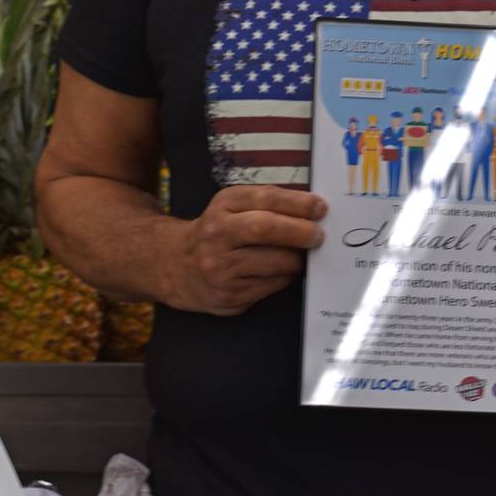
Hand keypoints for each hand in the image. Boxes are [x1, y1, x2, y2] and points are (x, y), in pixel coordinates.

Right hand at [158, 185, 326, 315]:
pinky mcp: (228, 296)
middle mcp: (217, 235)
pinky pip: (270, 286)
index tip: (320, 207)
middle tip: (319, 235)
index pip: (264, 199)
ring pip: (273, 263)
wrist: (176, 266)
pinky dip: (283, 278)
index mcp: (223, 206)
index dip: (297, 203)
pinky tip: (280, 271)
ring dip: (295, 260)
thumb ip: (267, 203)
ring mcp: (220, 268)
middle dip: (300, 231)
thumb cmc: (217, 230)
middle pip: (266, 229)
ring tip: (301, 255)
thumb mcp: (233, 206)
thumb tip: (312, 208)